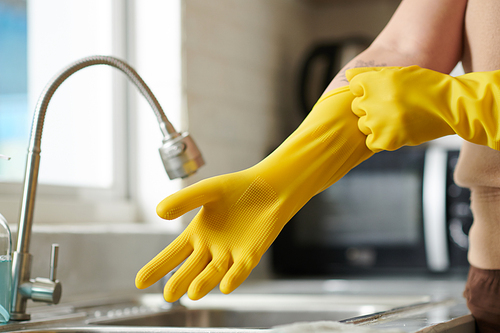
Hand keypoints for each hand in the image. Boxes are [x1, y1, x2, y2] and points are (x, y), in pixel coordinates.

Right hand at [136, 86, 372, 301]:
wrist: (269, 188)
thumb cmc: (237, 189)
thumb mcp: (208, 190)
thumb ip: (184, 200)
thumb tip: (158, 212)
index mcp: (197, 233)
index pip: (172, 254)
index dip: (157, 268)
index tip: (139, 282)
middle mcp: (211, 248)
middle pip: (191, 269)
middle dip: (179, 282)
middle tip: (168, 296)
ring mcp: (231, 253)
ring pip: (214, 272)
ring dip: (204, 282)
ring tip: (192, 293)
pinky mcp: (250, 255)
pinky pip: (240, 269)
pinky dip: (234, 277)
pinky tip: (226, 285)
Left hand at [346, 66, 454, 151]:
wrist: (451, 105)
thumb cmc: (425, 86)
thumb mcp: (398, 72)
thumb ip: (369, 74)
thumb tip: (347, 76)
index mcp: (373, 81)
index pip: (354, 87)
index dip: (367, 90)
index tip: (383, 93)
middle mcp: (372, 100)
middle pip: (356, 108)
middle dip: (370, 108)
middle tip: (392, 107)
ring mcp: (378, 121)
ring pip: (363, 126)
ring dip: (375, 124)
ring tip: (397, 119)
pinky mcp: (386, 139)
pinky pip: (371, 143)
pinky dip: (382, 140)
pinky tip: (397, 132)